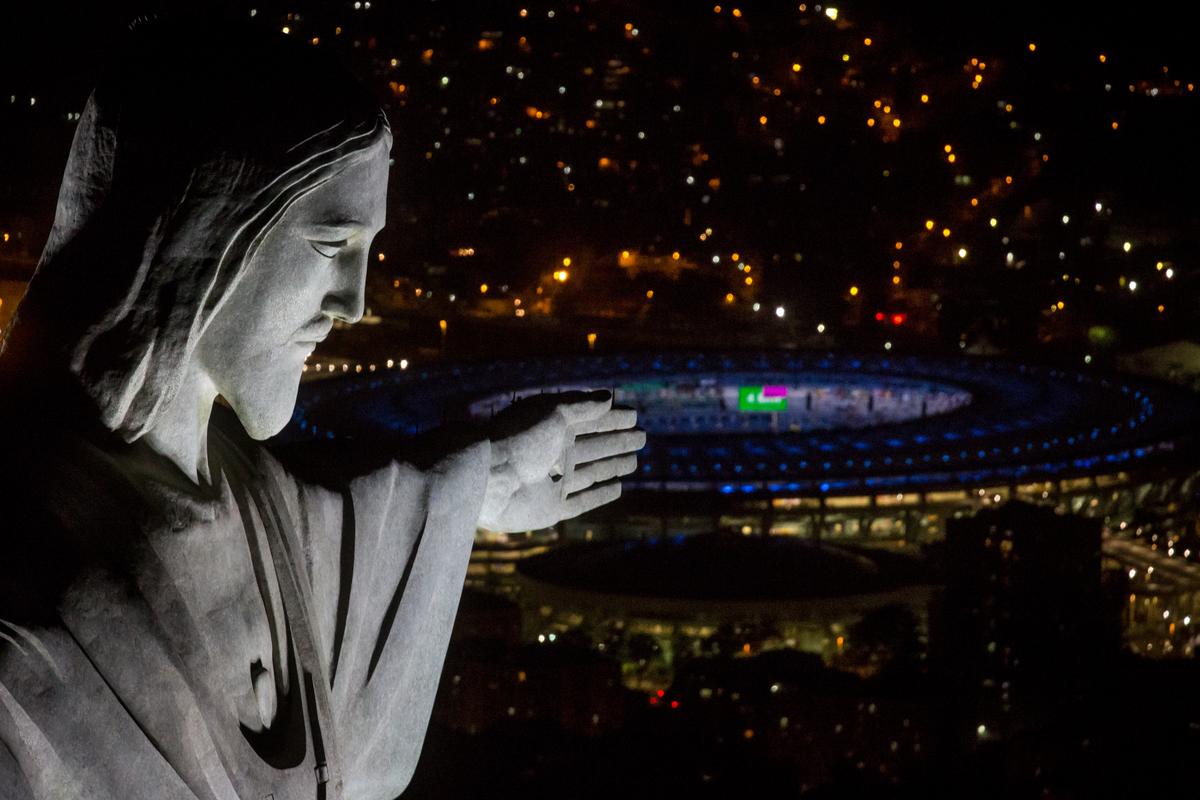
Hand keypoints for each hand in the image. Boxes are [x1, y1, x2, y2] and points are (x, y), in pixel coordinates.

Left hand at [478, 389, 645, 531]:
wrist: (489, 479)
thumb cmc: (518, 438)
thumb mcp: (554, 412)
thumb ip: (584, 406)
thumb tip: (609, 397)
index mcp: (550, 427)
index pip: (588, 420)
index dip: (612, 417)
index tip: (635, 415)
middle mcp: (551, 453)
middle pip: (592, 445)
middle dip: (617, 440)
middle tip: (642, 436)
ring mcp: (552, 482)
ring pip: (590, 471)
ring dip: (613, 464)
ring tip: (635, 460)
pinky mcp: (551, 508)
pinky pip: (581, 501)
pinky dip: (600, 494)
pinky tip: (619, 487)